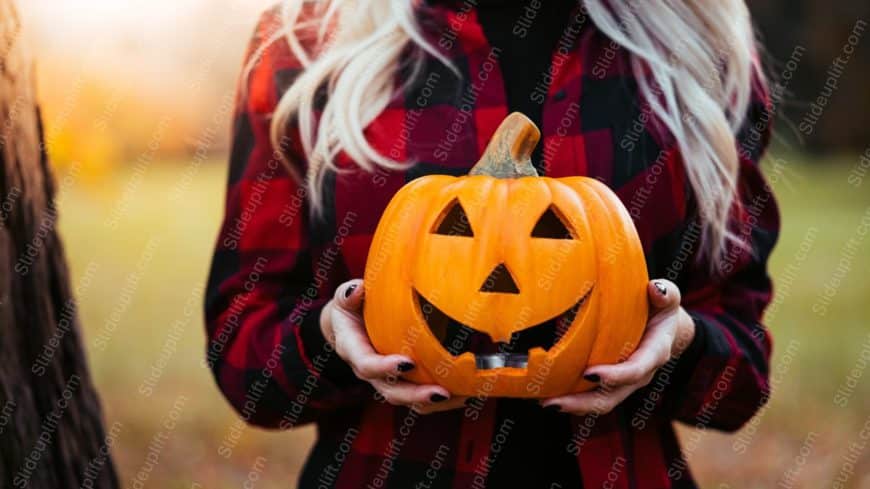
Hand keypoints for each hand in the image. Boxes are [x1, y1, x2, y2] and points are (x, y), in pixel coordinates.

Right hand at [320, 279, 467, 413]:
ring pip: (408, 400)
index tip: (408, 363)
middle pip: (391, 391)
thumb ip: (348, 295)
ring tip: (460, 397)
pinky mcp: (403, 382)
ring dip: (434, 402)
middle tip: (440, 393)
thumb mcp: (345, 299)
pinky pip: (420, 398)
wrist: (349, 328)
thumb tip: (358, 289)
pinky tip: (465, 394)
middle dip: (416, 395)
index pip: (367, 365)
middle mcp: (371, 372)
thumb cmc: (350, 309)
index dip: (385, 368)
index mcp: (354, 351)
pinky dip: (443, 399)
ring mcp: (387, 380)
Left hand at [540, 279, 694, 415]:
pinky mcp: (611, 383)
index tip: (590, 374)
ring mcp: (624, 383)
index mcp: (654, 354)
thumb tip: (655, 288)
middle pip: (612, 397)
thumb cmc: (662, 308)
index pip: (635, 370)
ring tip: (546, 403)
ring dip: (573, 406)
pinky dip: (572, 398)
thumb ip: (666, 293)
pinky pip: (592, 396)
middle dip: (583, 403)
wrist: (664, 328)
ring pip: (600, 402)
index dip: (615, 375)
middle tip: (554, 402)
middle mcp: (639, 375)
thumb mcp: (668, 297)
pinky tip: (548, 394)